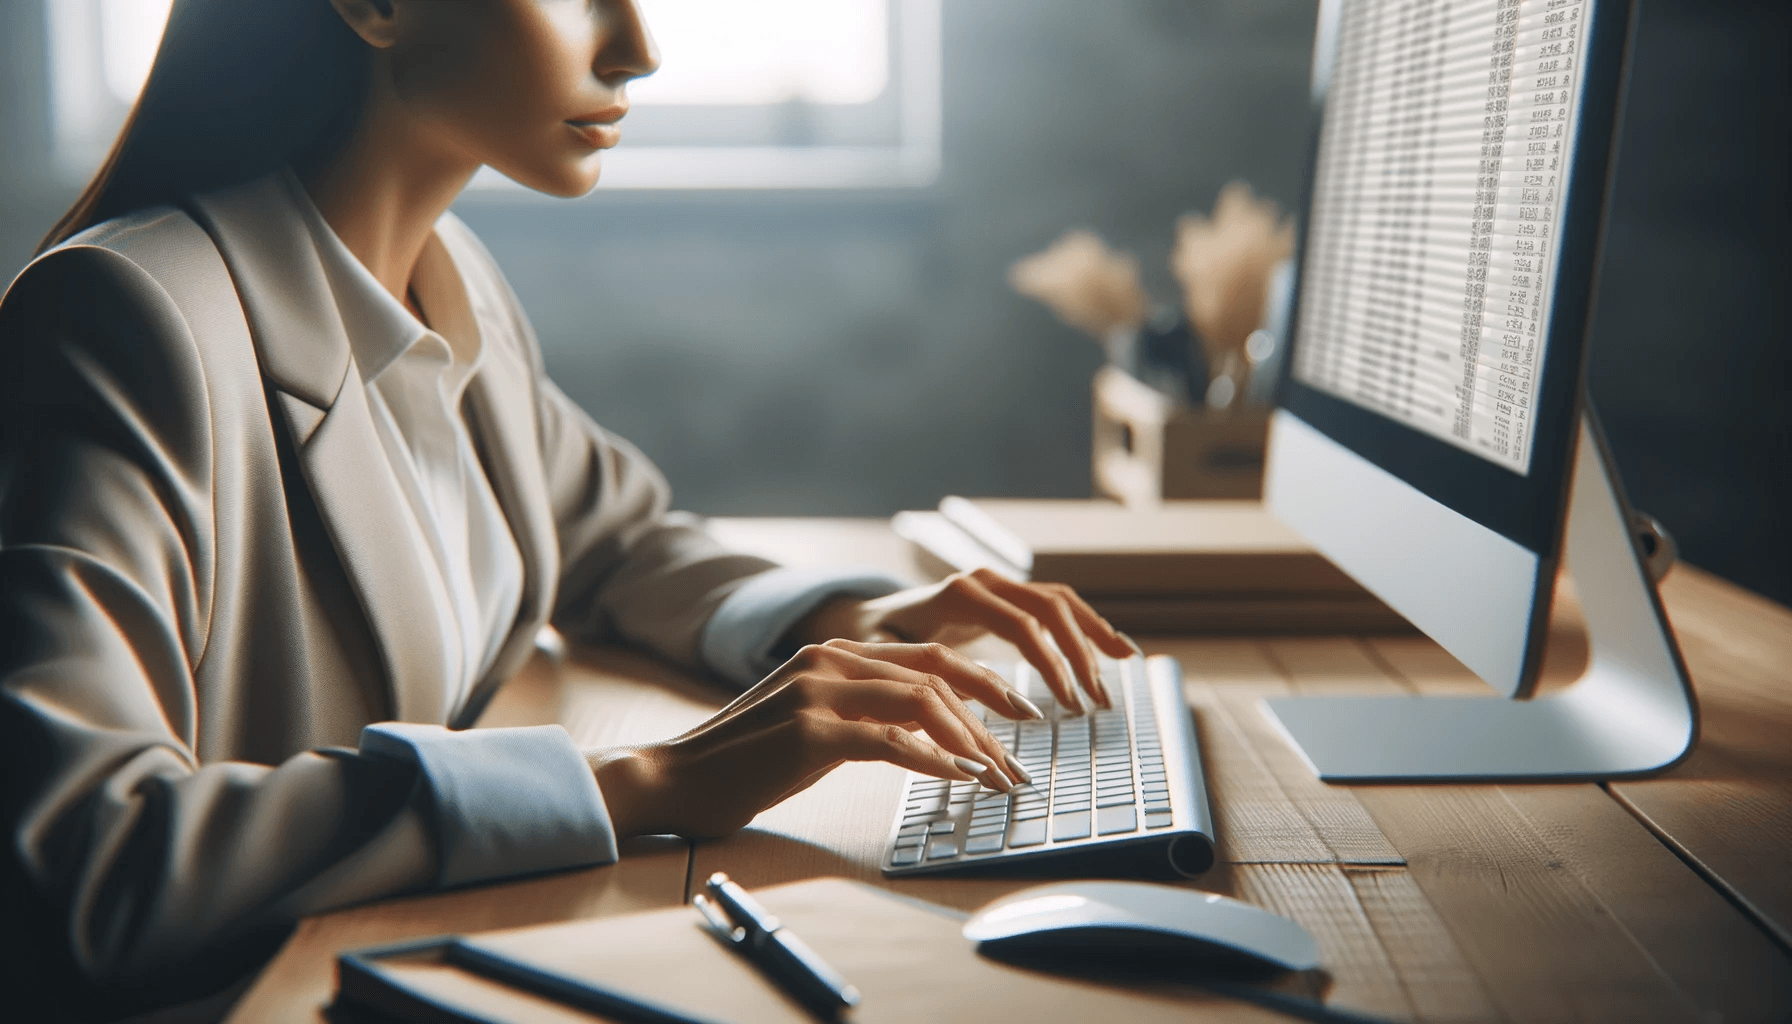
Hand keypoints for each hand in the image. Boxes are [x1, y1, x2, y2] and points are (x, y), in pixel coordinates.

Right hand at [587, 639, 1040, 839]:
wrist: (671, 778)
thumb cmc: (740, 762)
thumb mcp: (809, 726)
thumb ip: (860, 715)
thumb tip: (925, 736)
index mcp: (832, 654)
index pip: (927, 658)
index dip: (982, 683)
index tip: (1018, 716)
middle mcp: (829, 660)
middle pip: (936, 676)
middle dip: (991, 714)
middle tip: (1020, 756)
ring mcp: (818, 692)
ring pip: (922, 705)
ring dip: (971, 744)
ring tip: (998, 779)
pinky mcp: (810, 732)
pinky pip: (891, 742)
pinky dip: (934, 761)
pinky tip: (960, 780)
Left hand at [800, 568, 1135, 714]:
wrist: (867, 619)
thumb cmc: (872, 647)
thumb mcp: (883, 661)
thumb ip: (912, 677)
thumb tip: (941, 708)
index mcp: (958, 595)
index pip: (1021, 626)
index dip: (1050, 666)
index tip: (1067, 708)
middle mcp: (984, 580)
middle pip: (1050, 609)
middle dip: (1079, 656)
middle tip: (1095, 703)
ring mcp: (999, 582)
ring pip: (1061, 601)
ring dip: (1093, 637)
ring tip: (1121, 670)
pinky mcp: (1009, 595)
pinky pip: (1058, 604)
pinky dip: (1088, 625)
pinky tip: (1115, 650)